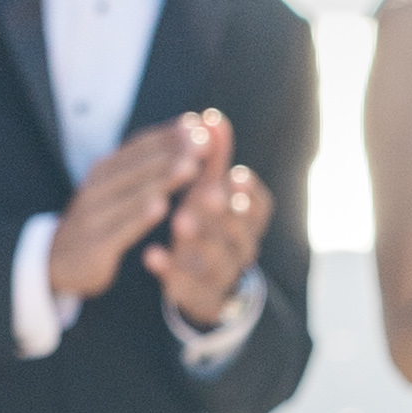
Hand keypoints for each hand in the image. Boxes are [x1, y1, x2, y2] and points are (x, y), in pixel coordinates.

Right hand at [48, 113, 213, 304]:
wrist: (57, 261)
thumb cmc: (101, 218)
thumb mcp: (118, 188)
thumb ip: (149, 162)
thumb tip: (190, 127)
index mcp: (105, 169)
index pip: (139, 146)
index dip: (169, 135)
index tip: (199, 125)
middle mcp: (97, 186)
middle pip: (138, 166)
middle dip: (172, 152)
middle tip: (203, 142)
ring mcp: (93, 215)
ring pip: (132, 194)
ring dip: (162, 179)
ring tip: (190, 167)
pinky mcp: (94, 244)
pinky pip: (119, 228)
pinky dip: (139, 217)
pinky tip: (161, 207)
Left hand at [145, 120, 271, 326]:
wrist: (203, 282)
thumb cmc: (208, 224)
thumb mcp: (210, 190)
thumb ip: (213, 157)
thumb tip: (212, 116)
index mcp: (248, 224)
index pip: (261, 208)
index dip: (251, 192)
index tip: (237, 173)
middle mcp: (241, 249)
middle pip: (241, 233)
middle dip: (225, 212)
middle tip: (205, 194)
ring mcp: (222, 275)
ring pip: (219, 261)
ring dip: (201, 240)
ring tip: (178, 220)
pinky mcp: (199, 296)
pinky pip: (188, 287)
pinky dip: (170, 271)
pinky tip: (150, 254)